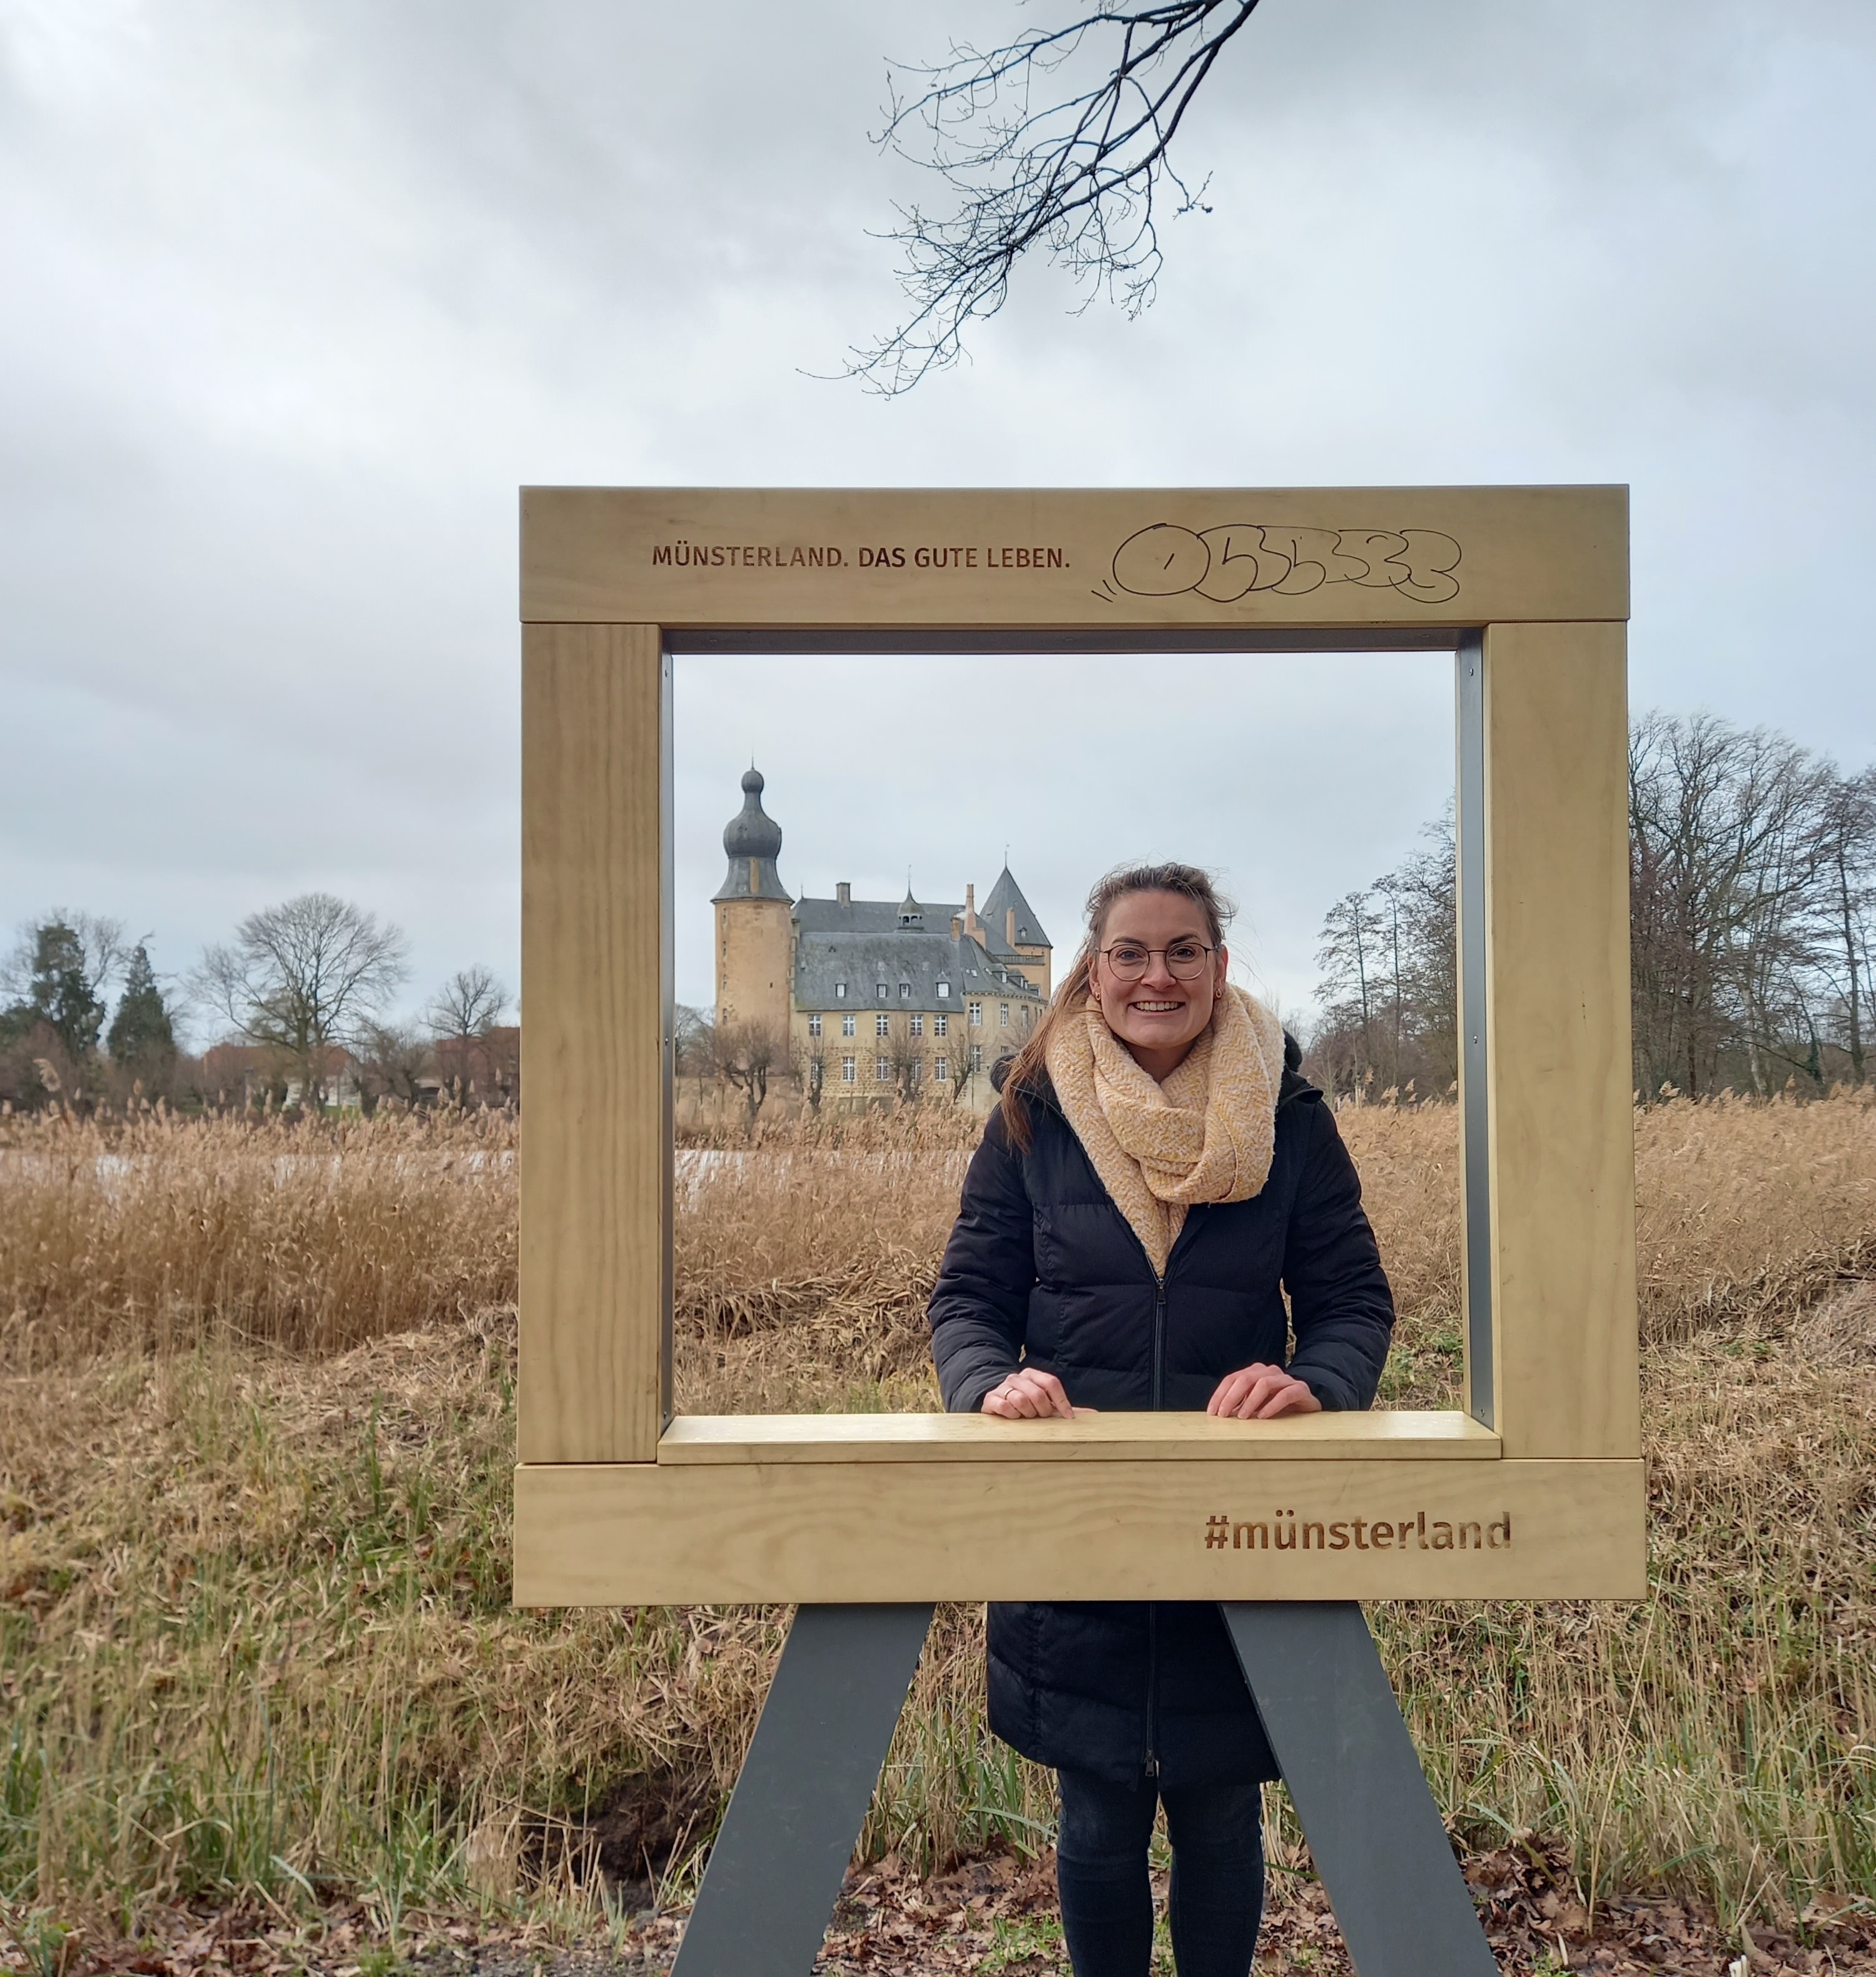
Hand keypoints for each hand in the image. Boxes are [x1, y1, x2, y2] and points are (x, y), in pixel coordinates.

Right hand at [982, 1368, 1076, 1418]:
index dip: (1062, 1401)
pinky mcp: (991, 1398)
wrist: (995, 1401)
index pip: (1051, 1383)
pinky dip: (1012, 1416)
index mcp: (1032, 1375)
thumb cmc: (1025, 1404)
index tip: (1067, 1417)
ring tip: (1026, 1417)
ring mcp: (1003, 1387)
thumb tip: (1095, 1415)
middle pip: (1038, 1394)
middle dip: (1043, 1410)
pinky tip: (1013, 1418)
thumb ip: (1065, 1408)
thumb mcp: (1044, 1403)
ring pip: (1021, 1400)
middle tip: (1040, 1417)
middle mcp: (1017, 1378)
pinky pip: (1005, 1406)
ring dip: (1027, 1414)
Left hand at [1206, 1363, 1321, 1419]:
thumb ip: (1240, 1403)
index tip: (1212, 1411)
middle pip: (1245, 1379)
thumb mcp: (1255, 1403)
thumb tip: (1219, 1413)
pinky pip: (1285, 1394)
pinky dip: (1272, 1405)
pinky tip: (1263, 1417)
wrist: (1308, 1403)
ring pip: (1264, 1384)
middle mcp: (1269, 1372)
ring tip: (1243, 1417)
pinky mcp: (1300, 1389)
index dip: (1220, 1394)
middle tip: (1224, 1415)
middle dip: (1231, 1397)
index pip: (1232, 1379)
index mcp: (1255, 1372)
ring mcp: (1285, 1379)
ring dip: (1250, 1401)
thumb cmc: (1277, 1404)